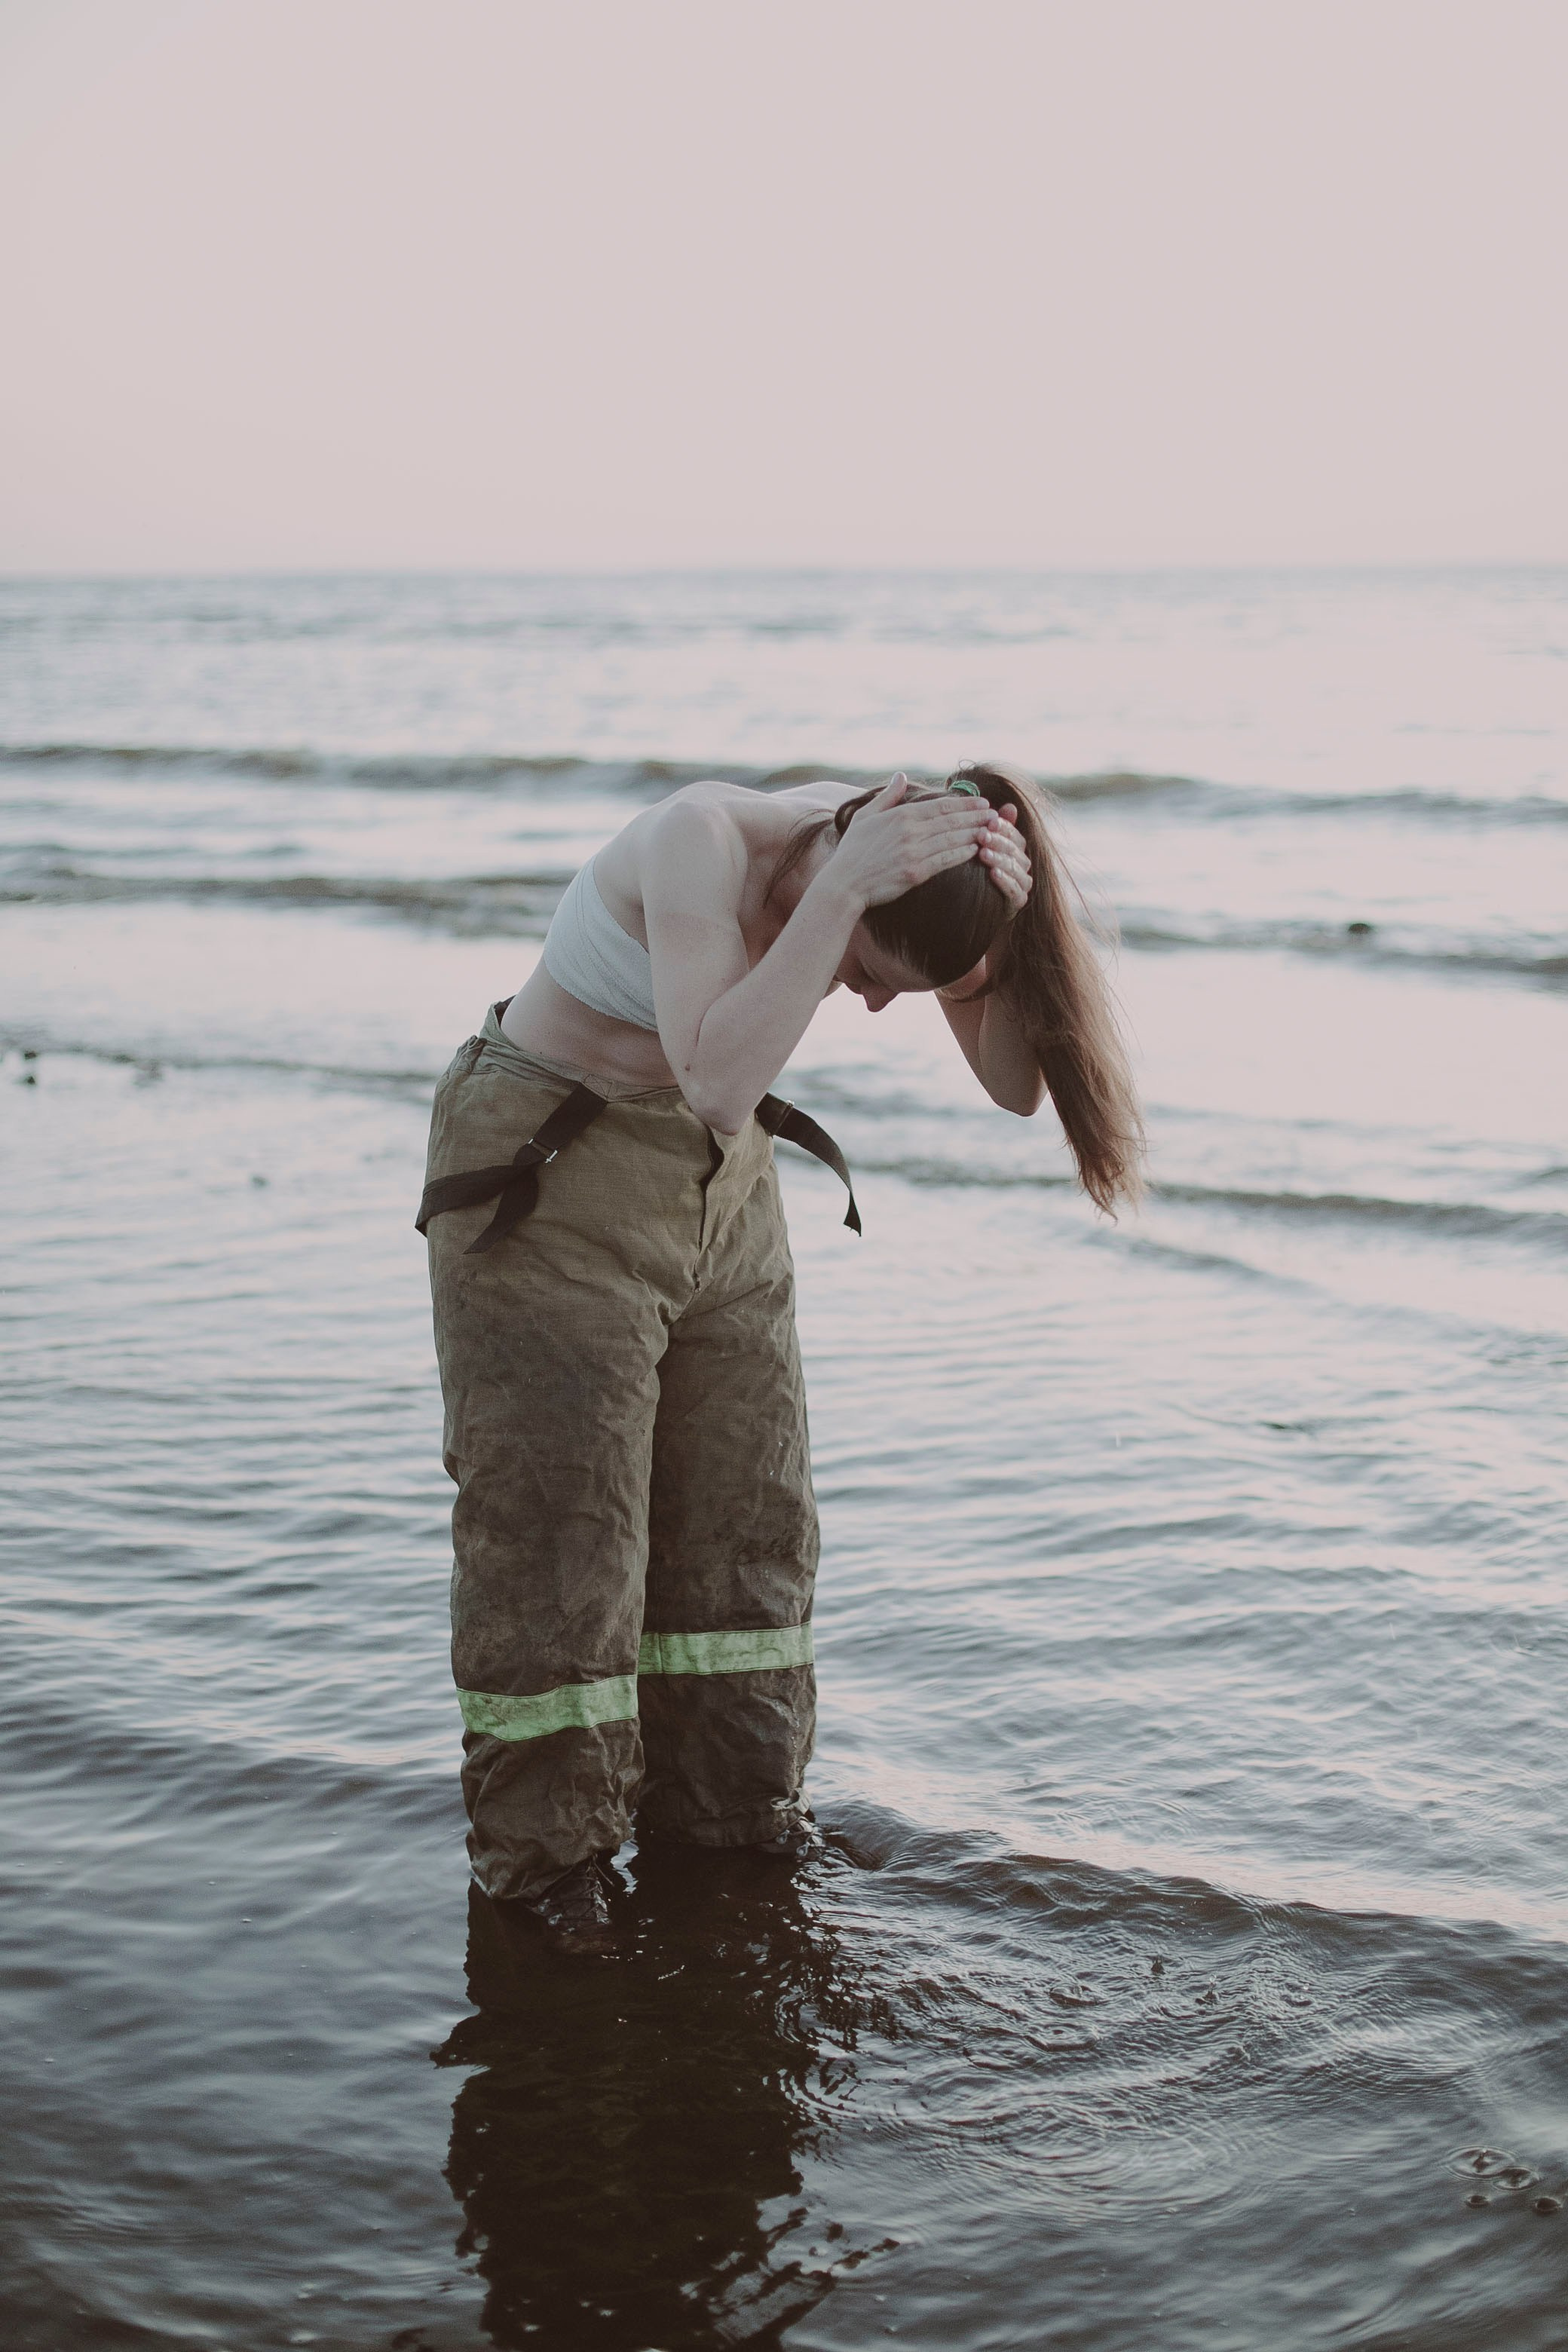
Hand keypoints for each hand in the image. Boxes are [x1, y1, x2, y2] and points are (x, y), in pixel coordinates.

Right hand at [828, 772, 996, 912]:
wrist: (844, 884)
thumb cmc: (853, 851)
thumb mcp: (865, 816)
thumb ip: (888, 796)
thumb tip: (901, 775)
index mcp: (900, 815)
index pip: (940, 806)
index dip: (964, 804)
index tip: (982, 803)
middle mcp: (910, 831)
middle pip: (951, 821)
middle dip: (977, 817)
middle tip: (996, 814)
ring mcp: (914, 852)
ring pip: (953, 839)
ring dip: (976, 833)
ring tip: (993, 830)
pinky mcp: (916, 873)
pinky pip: (946, 860)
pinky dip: (963, 853)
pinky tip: (976, 849)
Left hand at [976, 803, 1031, 914]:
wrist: (971, 907)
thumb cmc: (976, 872)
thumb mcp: (983, 847)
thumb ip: (994, 829)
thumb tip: (1011, 805)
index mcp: (1016, 849)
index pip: (1014, 834)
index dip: (1004, 827)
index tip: (989, 820)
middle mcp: (1023, 865)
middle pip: (1015, 849)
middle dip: (998, 841)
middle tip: (982, 835)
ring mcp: (1022, 884)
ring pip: (1015, 868)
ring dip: (999, 859)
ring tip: (983, 854)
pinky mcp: (1018, 901)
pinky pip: (1014, 890)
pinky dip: (1005, 881)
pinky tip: (992, 874)